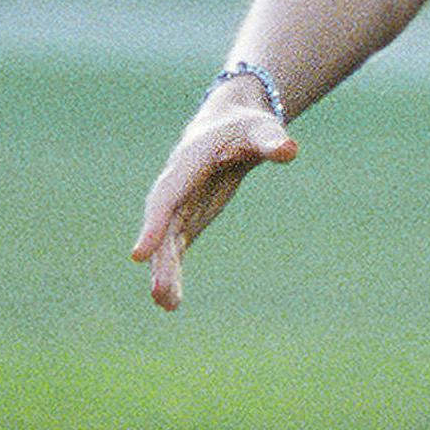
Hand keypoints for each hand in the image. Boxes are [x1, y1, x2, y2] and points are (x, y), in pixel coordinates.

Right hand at [131, 95, 297, 309]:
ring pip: (166, 242)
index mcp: (187, 163)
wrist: (229, 125)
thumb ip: (272, 140)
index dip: (153, 225)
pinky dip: (173, 271)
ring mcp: (178, 205)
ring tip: (166, 305)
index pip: (166, 197)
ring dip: (165, 272)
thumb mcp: (261, 130)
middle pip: (163, 226)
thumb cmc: (245, 126)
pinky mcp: (187, 219)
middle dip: (160, 258)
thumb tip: (290, 149)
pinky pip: (175, 248)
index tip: (139, 255)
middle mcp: (175, 186)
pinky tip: (171, 301)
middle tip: (159, 292)